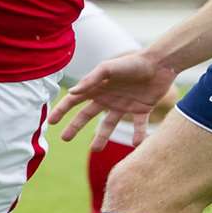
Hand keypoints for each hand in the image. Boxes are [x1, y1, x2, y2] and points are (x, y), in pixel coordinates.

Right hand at [49, 50, 176, 149]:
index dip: (62, 110)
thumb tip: (72, 92)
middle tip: (64, 139)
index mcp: (98, 87)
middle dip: (74, 126)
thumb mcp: (109, 68)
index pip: (75, 100)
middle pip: (87, 115)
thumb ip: (91, 80)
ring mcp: (124, 105)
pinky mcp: (142, 110)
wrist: (160, 63)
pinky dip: (138, 135)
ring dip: (101, 137)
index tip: (51, 122)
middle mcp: (108, 97)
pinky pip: (138, 126)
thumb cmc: (132, 63)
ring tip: (94, 150)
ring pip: (109, 125)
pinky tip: (136, 144)